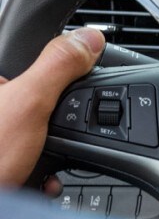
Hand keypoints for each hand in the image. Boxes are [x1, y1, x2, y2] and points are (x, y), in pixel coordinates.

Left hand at [0, 28, 104, 188]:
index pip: (30, 63)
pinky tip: (36, 179)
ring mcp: (1, 138)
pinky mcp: (5, 162)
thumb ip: (59, 66)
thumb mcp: (28, 104)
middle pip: (37, 101)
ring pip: (35, 134)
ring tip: (44, 164)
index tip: (63, 98)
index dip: (54, 78)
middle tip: (54, 137)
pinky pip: (29, 160)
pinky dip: (39, 173)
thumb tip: (89, 38)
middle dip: (54, 123)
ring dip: (50, 153)